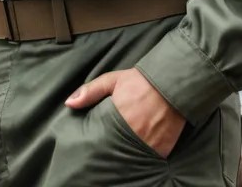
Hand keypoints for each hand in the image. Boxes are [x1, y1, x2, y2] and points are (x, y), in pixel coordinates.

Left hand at [65, 68, 185, 158]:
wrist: (172, 83)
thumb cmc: (140, 82)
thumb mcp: (113, 81)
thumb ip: (90, 92)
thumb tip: (69, 103)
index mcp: (118, 119)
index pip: (101, 141)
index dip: (95, 147)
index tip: (89, 150)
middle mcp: (134, 134)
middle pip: (115, 153)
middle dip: (108, 155)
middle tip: (102, 156)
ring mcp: (149, 145)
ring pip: (131, 160)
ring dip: (124, 158)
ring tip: (117, 158)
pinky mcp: (162, 150)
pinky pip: (148, 160)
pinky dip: (142, 160)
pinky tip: (135, 157)